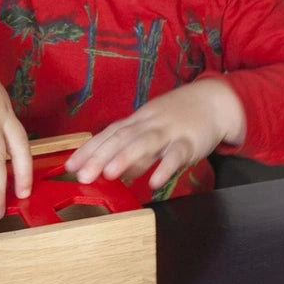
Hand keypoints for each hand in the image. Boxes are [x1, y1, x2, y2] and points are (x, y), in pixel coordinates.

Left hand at [64, 79, 245, 191]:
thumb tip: (112, 174)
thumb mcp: (153, 133)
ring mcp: (170, 131)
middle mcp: (149, 123)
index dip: (89, 149)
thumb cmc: (179, 119)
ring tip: (108, 175)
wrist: (215, 101)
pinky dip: (165, 168)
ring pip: (145, 142)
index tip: (69, 166)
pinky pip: (177, 155)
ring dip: (125, 158)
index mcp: (137, 121)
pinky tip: (154, 183)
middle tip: (82, 175)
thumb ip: (133, 154)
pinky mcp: (191, 141)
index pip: (108, 134)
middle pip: (121, 138)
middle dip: (99, 156)